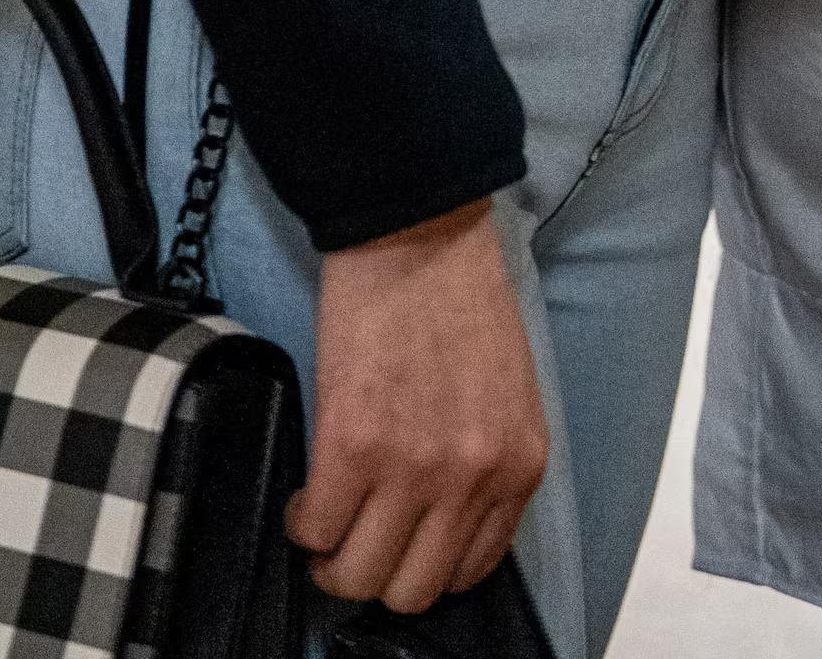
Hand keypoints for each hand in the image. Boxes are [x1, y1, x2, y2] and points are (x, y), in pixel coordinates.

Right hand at [287, 202, 548, 611]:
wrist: (419, 232)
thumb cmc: (461, 297)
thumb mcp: (507, 393)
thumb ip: (488, 461)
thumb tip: (443, 521)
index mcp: (519, 465)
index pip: (470, 571)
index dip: (424, 563)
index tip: (399, 542)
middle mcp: (472, 479)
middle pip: (412, 590)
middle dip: (376, 572)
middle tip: (355, 538)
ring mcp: (412, 468)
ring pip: (358, 575)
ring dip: (333, 557)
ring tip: (326, 520)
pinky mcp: (352, 445)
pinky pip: (316, 530)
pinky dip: (302, 523)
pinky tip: (307, 494)